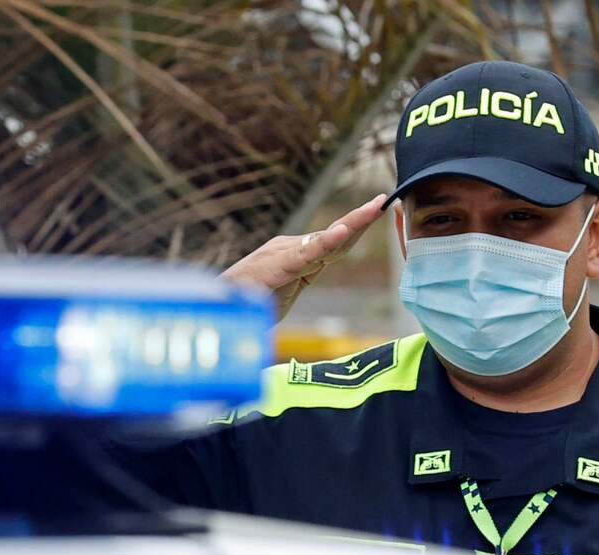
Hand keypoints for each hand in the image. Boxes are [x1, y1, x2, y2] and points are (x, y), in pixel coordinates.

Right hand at [221, 194, 387, 322]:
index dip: (356, 228)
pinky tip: (344, 231)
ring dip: (353, 222)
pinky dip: (327, 241)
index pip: (333, 243)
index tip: (378, 211)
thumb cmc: (244, 305)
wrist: (214, 310)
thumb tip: (307, 279)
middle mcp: (290, 249)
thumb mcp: (280, 293)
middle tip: (384, 199)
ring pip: (326, 238)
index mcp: (294, 256)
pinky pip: (307, 254)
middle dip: (361, 217)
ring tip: (375, 207)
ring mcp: (283, 254)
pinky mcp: (277, 266)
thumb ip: (295, 282)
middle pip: (334, 235)